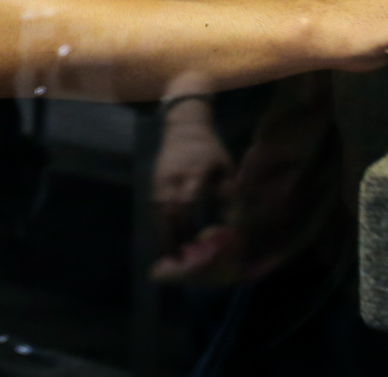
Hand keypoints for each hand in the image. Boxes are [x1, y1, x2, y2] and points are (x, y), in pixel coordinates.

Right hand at [150, 99, 234, 282]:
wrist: (184, 126)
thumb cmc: (210, 149)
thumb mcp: (226, 168)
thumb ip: (229, 196)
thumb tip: (233, 227)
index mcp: (195, 172)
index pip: (187, 202)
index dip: (189, 224)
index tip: (196, 245)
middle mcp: (173, 177)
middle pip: (168, 210)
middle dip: (172, 236)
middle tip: (181, 260)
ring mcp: (160, 180)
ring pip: (157, 212)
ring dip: (164, 234)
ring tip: (173, 256)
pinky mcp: (154, 183)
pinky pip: (154, 209)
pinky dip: (160, 226)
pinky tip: (169, 240)